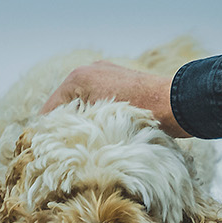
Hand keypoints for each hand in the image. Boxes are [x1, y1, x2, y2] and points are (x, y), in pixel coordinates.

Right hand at [40, 60, 187, 137]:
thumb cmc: (138, 112)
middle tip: (64, 150)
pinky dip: (99, 116)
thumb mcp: (97, 121)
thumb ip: (73, 126)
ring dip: (84, 122)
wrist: (176, 105)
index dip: (47, 131)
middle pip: (66, 105)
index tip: (45, 151)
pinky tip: (102, 133)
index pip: (50, 109)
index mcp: (78, 77)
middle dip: (65, 126)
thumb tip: (60, 141)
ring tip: (83, 144)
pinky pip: (102, 101)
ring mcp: (109, 75)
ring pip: (85, 104)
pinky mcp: (124, 83)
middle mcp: (91, 71)